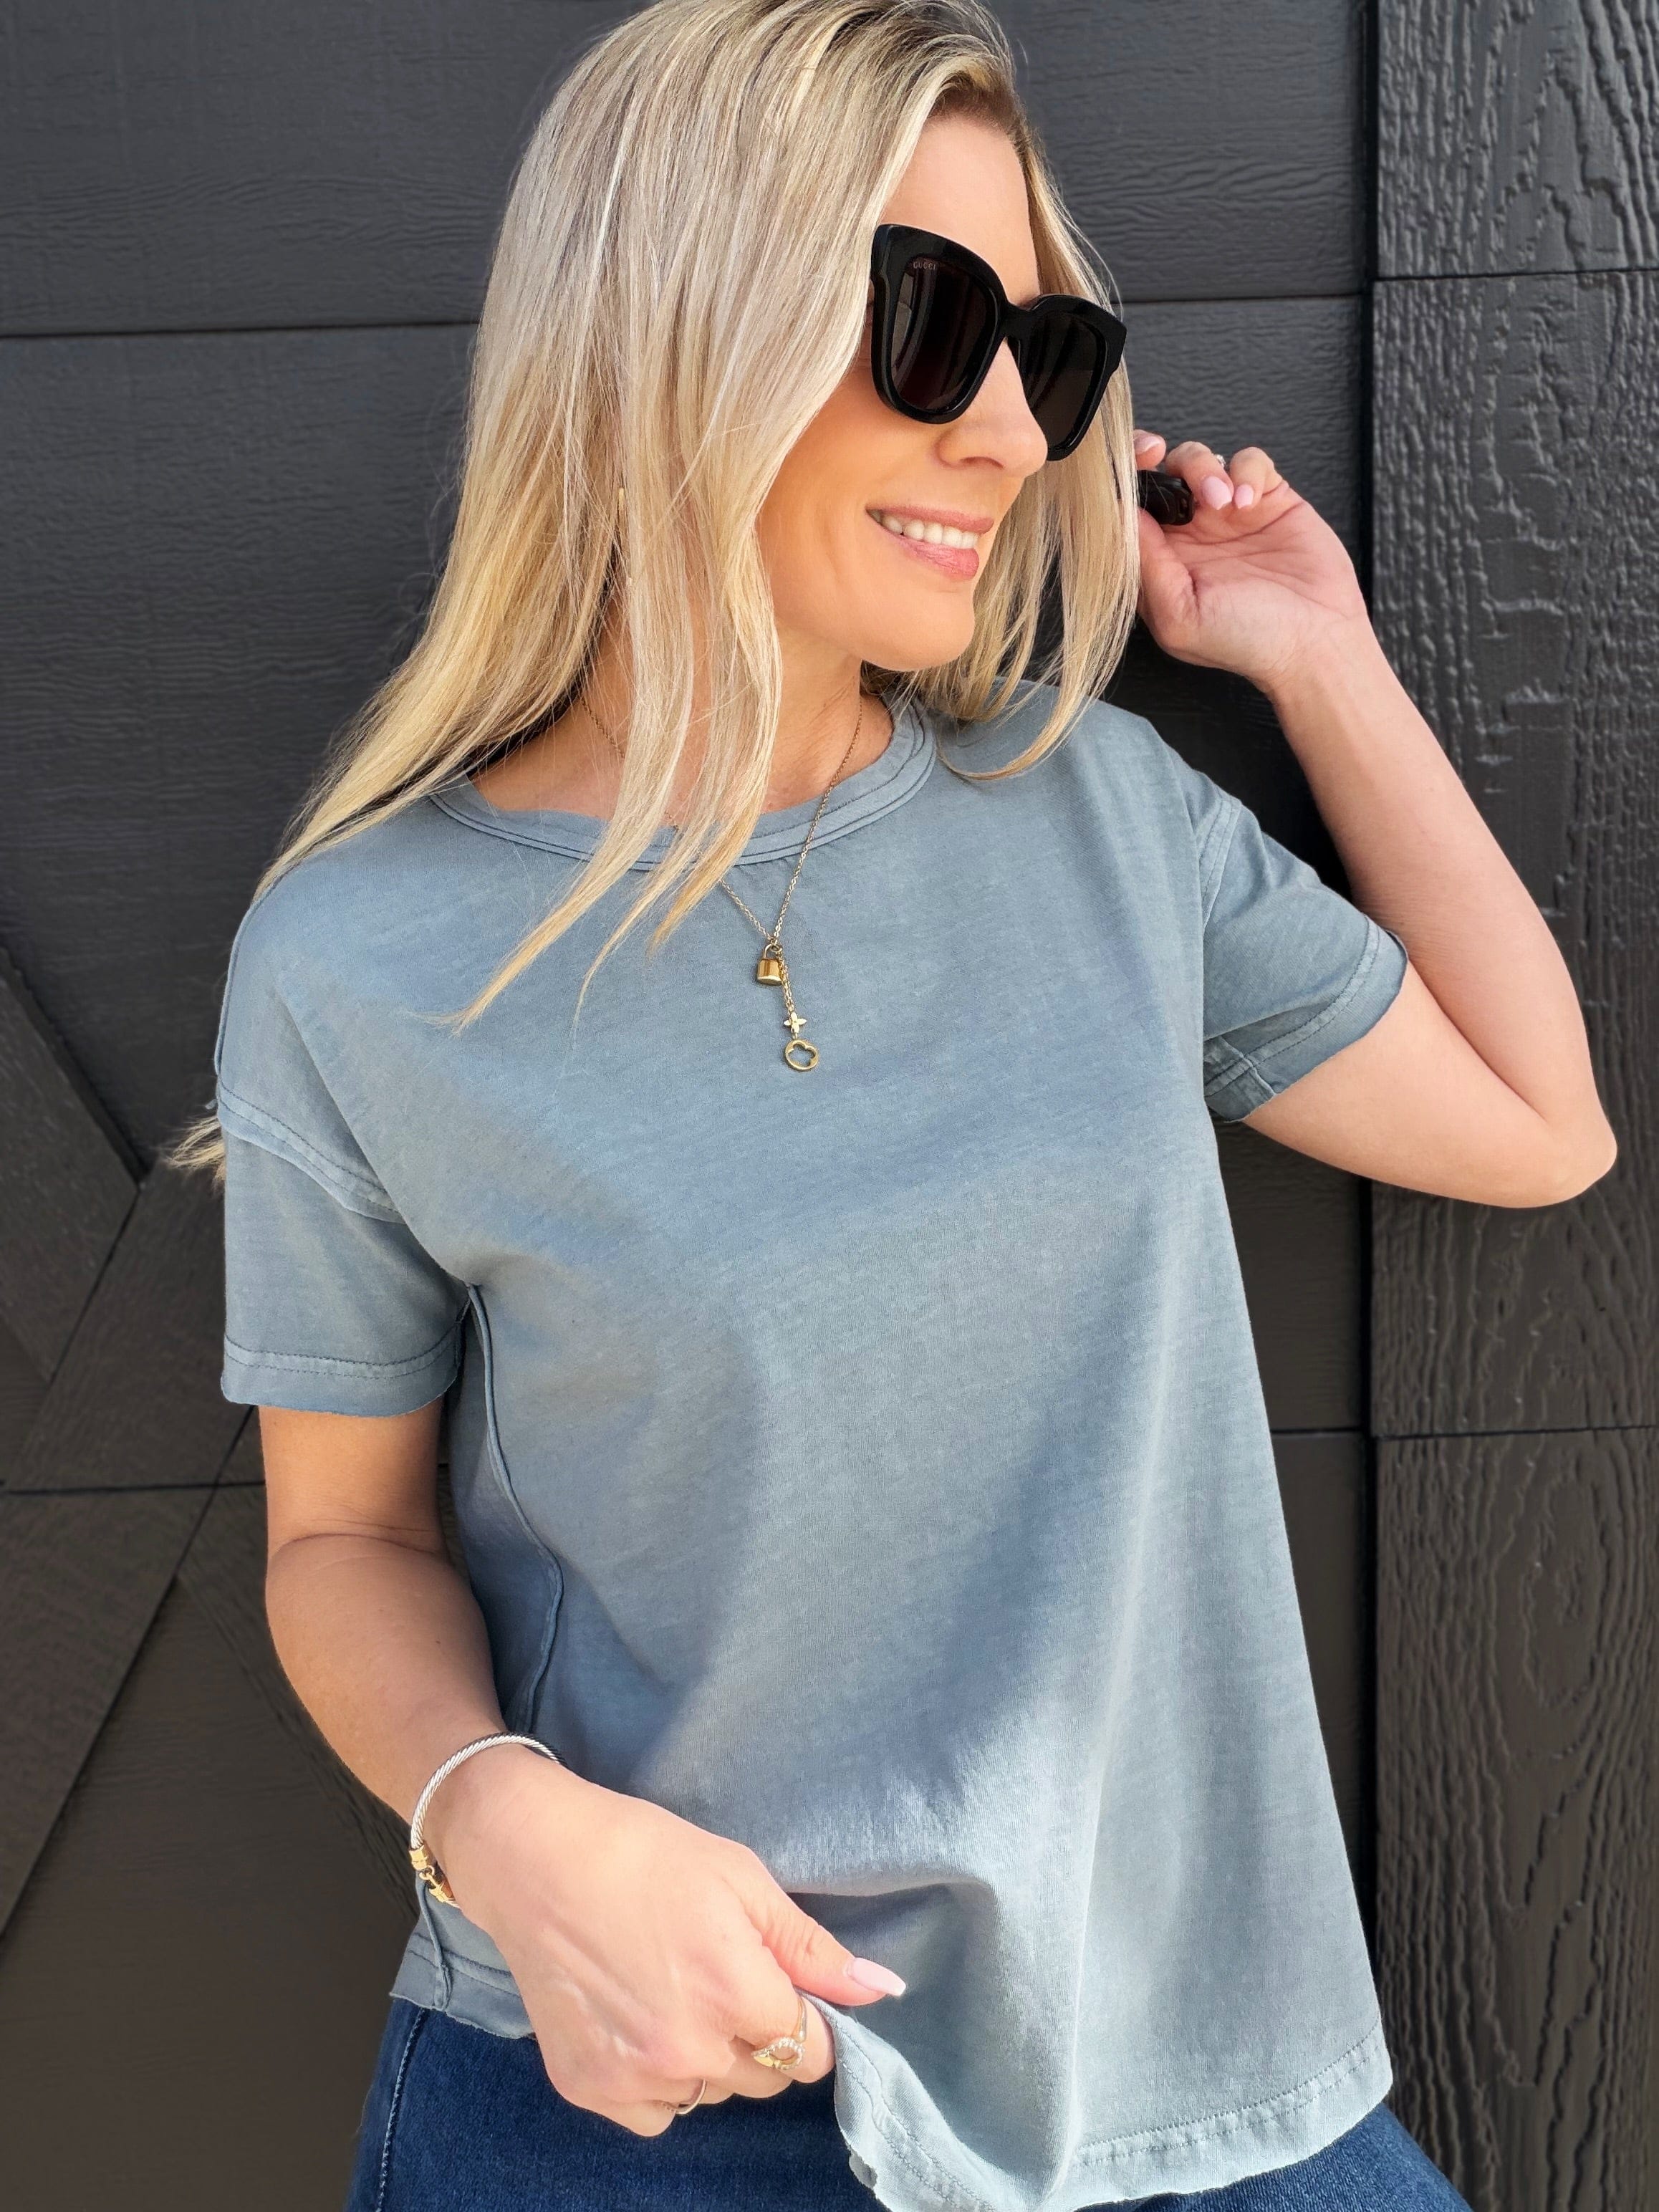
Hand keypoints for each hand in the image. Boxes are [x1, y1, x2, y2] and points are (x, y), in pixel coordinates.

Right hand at [425, 1746, 904, 2135]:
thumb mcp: (741, 1879)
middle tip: (721, 1976)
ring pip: (711, 2096)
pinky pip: (657, 2114)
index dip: (802, 2017)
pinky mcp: (589, 2089)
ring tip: (674, 1990)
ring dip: (710, 2059)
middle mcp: (688, 2049)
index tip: (778, 1986)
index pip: (810, 2051)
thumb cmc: (644, 1853)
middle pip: (765, 2079)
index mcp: (735, 1992)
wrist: (534, 1859)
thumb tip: (882, 1990)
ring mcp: (634, 2077)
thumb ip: (812, 1947)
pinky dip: (659, 2082)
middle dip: (758, 2036)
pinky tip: (640, 2023)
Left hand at [1131, 429, 1372, 693]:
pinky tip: (1249, 503)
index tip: (1126, 472)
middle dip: (1149, 456)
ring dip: (1202, 468)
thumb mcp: (1179, 615)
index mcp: (1160, 561)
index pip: (1126, 510)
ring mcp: (1226, 514)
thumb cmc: (1247, 641)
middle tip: (1157, 455)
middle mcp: (1188, 534)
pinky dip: (1246, 471)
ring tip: (1222, 502)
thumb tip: (1119, 515)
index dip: (1120, 482)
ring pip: (1197, 459)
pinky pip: (1248, 461)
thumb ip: (1146, 564)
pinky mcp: (1267, 498)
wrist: (1315, 640)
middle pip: (1155, 474)